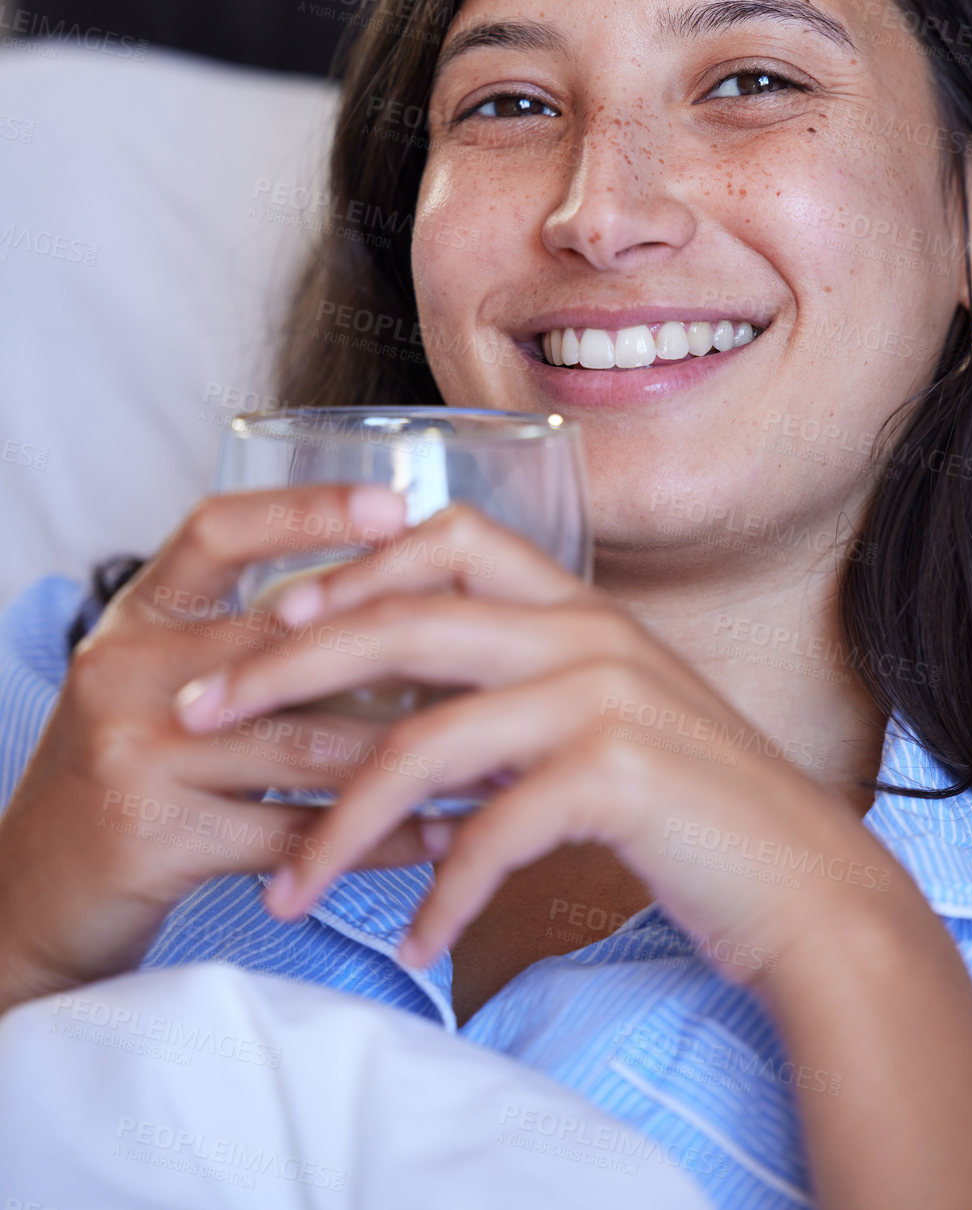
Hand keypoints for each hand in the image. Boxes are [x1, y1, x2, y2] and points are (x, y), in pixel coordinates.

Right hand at [0, 484, 451, 1009]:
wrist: (29, 896)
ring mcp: (136, 752)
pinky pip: (295, 831)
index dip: (306, 509)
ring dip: (413, 755)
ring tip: (493, 754)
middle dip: (402, 656)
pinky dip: (377, 839)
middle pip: (287, 643)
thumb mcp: (166, 684)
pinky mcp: (153, 836)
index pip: (218, 529)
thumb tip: (393, 609)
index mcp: (139, 616)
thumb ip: (252, 642)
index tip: (396, 505)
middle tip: (493, 656)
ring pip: (307, 742)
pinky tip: (439, 836)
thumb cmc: (128, 775)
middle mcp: (128, 669)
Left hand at [174, 499, 901, 990]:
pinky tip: (417, 939)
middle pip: (406, 621)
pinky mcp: (618, 778)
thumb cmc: (694, 809)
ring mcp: (606, 699)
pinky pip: (486, 834)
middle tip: (205, 713)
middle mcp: (589, 634)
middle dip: (289, 667)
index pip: (452, 537)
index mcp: (582, 607)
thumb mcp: (604, 722)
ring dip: (341, 824)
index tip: (274, 613)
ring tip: (290, 891)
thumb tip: (405, 725)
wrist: (808, 884)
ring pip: (426, 742)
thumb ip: (517, 700)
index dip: (355, 565)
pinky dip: (438, 895)